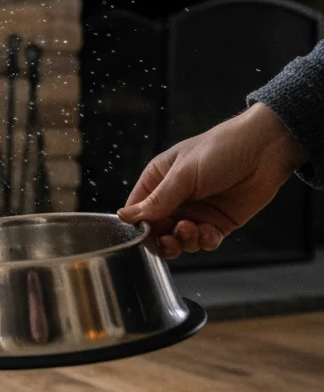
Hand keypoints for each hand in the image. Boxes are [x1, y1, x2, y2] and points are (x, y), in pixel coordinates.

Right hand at [117, 104, 306, 259]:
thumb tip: (125, 217)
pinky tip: (209, 231)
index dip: (139, 226)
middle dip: (162, 239)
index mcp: (158, 180)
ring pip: (179, 240)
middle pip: (156, 231)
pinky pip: (203, 241)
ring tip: (193, 229)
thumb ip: (157, 201)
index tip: (147, 233)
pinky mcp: (217, 222)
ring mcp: (196, 212)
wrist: (266, 149)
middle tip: (171, 240)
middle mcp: (174, 198)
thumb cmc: (221, 149)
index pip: (138, 211)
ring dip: (184, 241)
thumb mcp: (183, 175)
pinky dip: (204, 241)